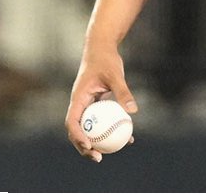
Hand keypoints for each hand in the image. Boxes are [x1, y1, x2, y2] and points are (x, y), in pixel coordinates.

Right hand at [65, 47, 137, 162]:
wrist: (102, 48)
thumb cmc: (106, 59)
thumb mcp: (115, 74)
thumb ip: (123, 92)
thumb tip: (133, 111)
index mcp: (78, 97)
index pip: (72, 121)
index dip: (78, 136)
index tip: (89, 146)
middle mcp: (80, 103)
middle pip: (77, 130)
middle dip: (83, 147)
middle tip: (97, 157)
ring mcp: (87, 104)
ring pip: (88, 128)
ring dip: (95, 142)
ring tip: (109, 153)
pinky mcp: (96, 103)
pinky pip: (101, 120)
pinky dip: (109, 129)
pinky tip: (125, 137)